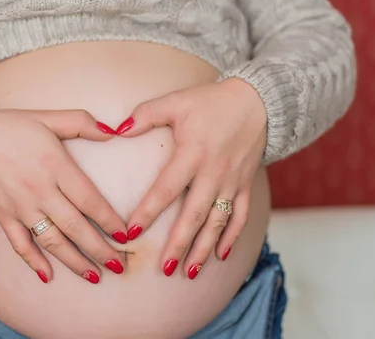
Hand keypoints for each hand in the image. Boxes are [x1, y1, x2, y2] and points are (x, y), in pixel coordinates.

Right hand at [0, 109, 127, 283]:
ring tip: (94, 276)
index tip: (127, 236)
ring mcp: (20, 207)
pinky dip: (33, 262)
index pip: (90, 200)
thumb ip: (81, 123)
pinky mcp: (3, 217)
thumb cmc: (8, 127)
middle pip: (76, 227)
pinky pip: (20, 244)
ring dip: (74, 261)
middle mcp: (40, 191)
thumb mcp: (47, 117)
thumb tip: (112, 132)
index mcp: (55, 166)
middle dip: (100, 250)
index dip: (110, 221)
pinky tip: (47, 276)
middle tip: (120, 266)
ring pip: (52, 241)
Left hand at [118, 78, 266, 278]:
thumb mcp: (176, 102)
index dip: (148, 212)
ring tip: (189, 272)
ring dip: (203, 248)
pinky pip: (240, 216)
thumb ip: (145, 115)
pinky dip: (232, 237)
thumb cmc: (211, 102)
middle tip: (164, 267)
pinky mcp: (245, 185)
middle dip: (179, 243)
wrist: (257, 100)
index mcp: (192, 154)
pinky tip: (221, 256)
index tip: (131, 232)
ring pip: (217, 222)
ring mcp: (232, 182)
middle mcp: (213, 173)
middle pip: (194, 215)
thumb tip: (117, 130)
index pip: (166, 189)